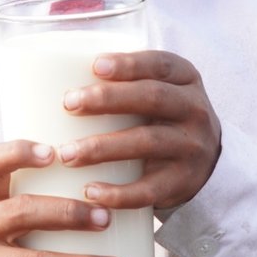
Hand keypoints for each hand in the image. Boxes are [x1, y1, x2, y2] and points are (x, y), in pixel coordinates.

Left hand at [56, 50, 221, 213]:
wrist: (205, 165)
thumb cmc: (160, 119)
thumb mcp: (158, 92)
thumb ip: (124, 80)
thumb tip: (51, 73)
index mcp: (185, 79)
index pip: (160, 64)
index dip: (129, 64)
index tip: (94, 66)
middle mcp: (194, 110)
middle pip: (152, 98)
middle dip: (108, 99)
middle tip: (69, 104)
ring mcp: (191, 147)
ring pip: (147, 142)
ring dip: (103, 147)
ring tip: (67, 154)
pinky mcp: (182, 183)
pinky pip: (150, 190)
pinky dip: (119, 193)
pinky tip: (90, 192)